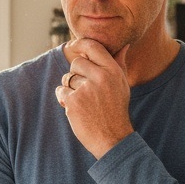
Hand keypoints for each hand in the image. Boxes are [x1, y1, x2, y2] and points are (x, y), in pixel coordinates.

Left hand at [54, 38, 132, 158]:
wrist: (112, 139)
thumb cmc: (116, 110)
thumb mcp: (123, 85)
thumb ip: (119, 64)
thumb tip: (123, 45)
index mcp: (112, 71)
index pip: (92, 46)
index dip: (80, 44)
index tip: (74, 46)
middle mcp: (100, 77)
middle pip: (76, 63)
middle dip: (76, 74)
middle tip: (85, 90)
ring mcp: (85, 89)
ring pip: (67, 78)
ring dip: (70, 89)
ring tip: (84, 103)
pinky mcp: (73, 101)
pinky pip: (60, 91)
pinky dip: (64, 99)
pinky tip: (76, 109)